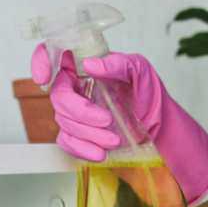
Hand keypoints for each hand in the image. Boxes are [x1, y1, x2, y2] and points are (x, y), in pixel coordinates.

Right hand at [30, 43, 207, 206]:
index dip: (42, 60)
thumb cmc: (155, 102)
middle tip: (107, 120)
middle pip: (58, 94)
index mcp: (90, 67)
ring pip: (63, 121)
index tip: (45, 78)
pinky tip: (101, 153)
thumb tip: (91, 65)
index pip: (55, 53)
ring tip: (115, 139)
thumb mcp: (143, 74)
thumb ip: (118, 63)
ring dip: (88, 133)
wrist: (165, 139)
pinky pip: (67, 143)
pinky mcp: (80, 138)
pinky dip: (82, 149)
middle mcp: (80, 88)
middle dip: (80, 111)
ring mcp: (77, 114)